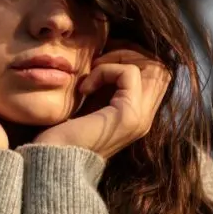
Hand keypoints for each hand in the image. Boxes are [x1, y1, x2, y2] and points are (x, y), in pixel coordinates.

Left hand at [31, 40, 170, 159]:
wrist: (51, 160)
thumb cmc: (62, 133)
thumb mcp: (89, 103)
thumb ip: (104, 86)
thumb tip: (106, 55)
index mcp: (137, 114)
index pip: (158, 74)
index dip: (134, 56)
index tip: (102, 58)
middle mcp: (144, 118)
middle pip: (161, 68)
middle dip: (131, 53)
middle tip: (100, 59)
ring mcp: (140, 118)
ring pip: (154, 67)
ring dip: (121, 59)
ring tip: (94, 70)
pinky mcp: (129, 116)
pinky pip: (130, 73)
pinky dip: (106, 70)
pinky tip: (85, 88)